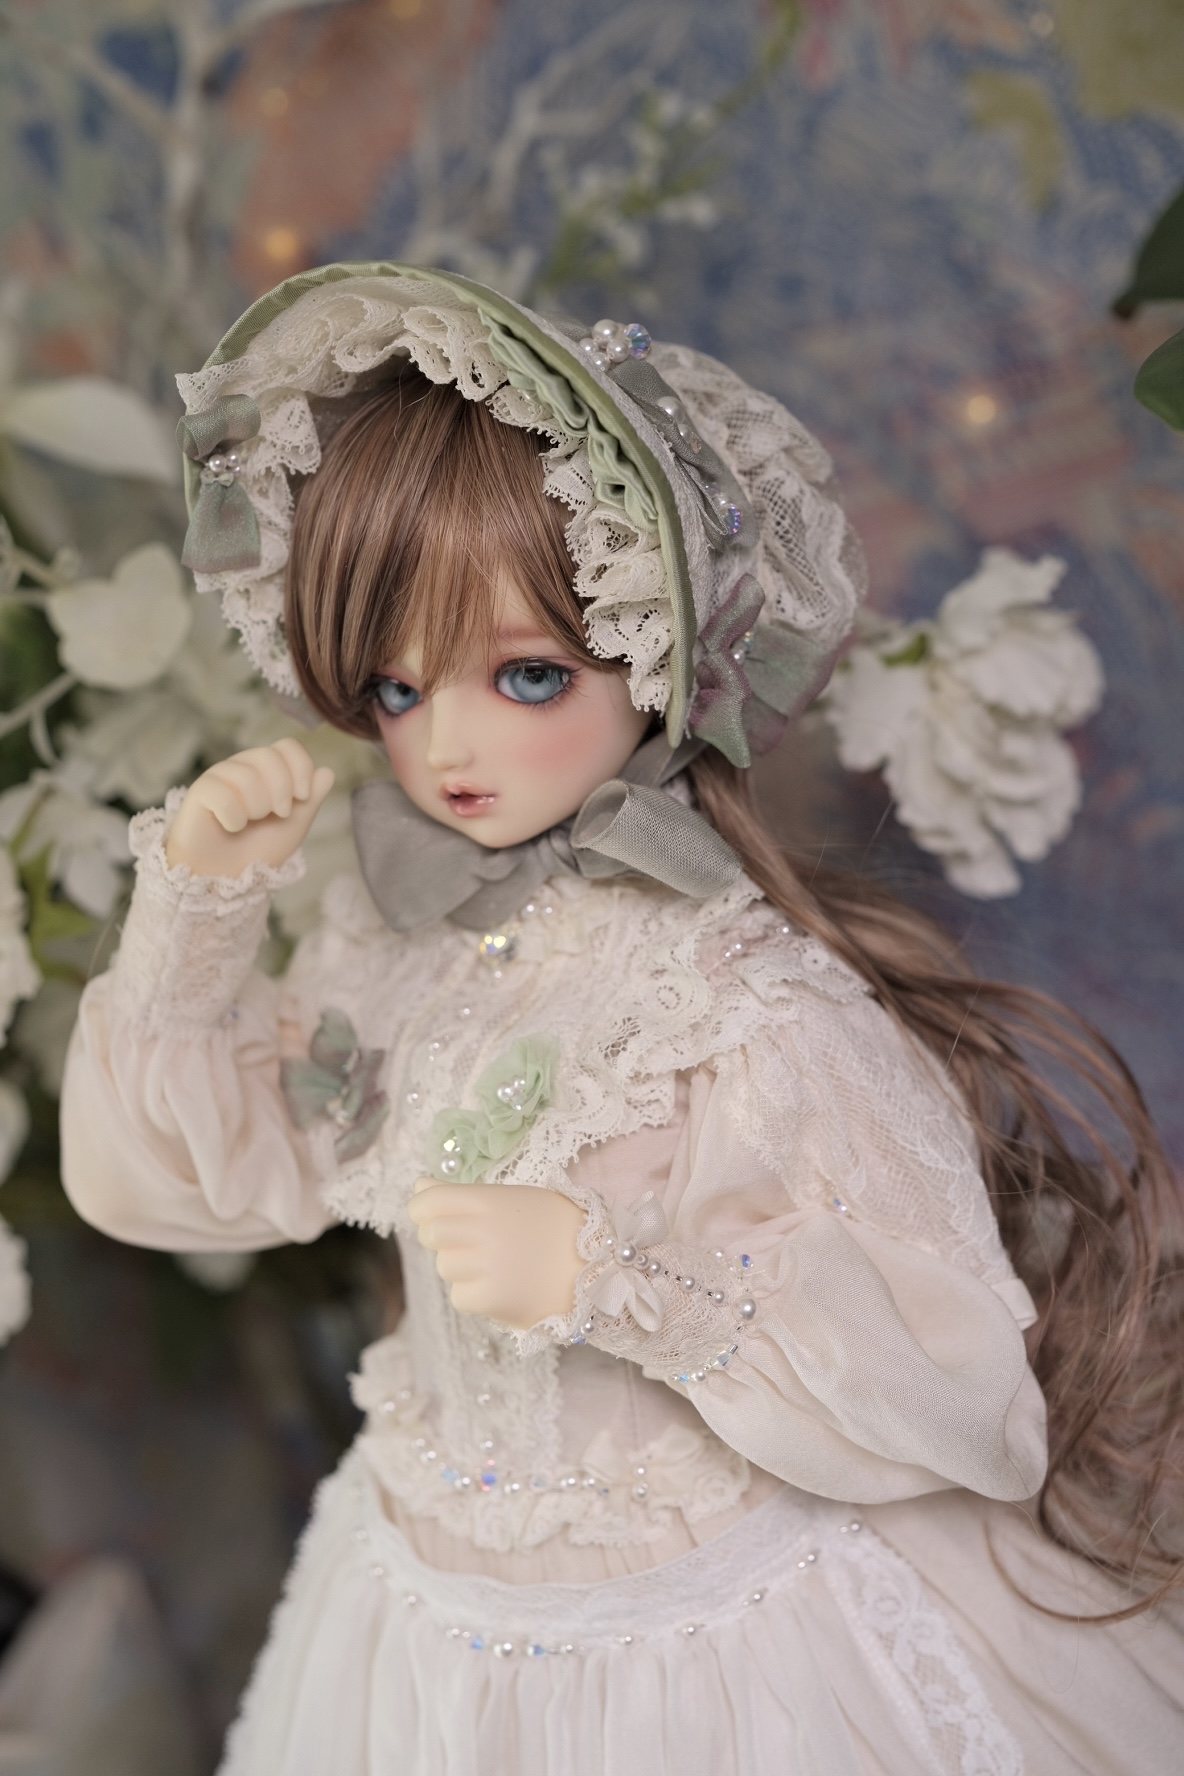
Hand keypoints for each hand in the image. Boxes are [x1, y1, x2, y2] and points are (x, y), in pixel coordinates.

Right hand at [165, 738, 334, 877]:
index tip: (302, 797)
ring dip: (256, 809)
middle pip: (269, 756)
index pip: (287, 746)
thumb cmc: (258, 850)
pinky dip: (234, 819)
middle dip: (281, 791)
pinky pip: (223, 796)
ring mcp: (219, 777)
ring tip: (248, 823)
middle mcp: (242, 767)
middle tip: (278, 814)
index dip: (300, 768)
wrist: (229, 878)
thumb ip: (311, 798)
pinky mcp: (200, 792)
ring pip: (246, 777)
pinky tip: (230, 827)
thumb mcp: (294, 825)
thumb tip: (327, 771)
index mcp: (266, 770)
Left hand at [407, 1179, 585, 1329]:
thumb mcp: (516, 1200)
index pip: (428, 1202)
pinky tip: (503, 1286)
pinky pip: (459, 1296)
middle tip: (471, 1242)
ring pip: (444, 1267)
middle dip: (443, 1239)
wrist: (601, 1269)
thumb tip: (420, 1187)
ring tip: (498, 1265)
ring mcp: (485, 1267)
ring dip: (462, 1268)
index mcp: (489, 1201)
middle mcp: (482, 1232)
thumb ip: (465, 1195)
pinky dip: (474, 1294)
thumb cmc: (560, 1228)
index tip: (430, 1215)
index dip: (422, 1209)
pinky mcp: (490, 1299)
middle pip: (430, 1235)